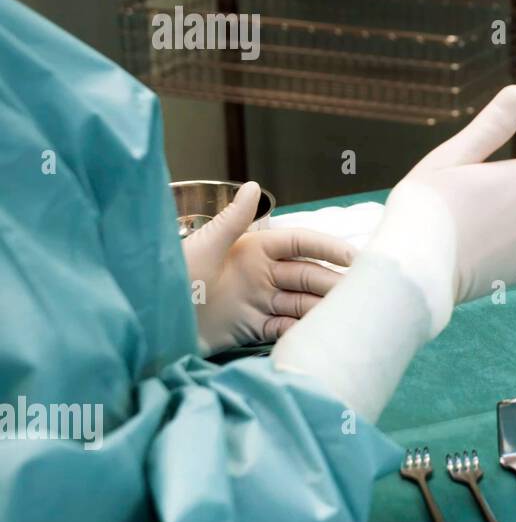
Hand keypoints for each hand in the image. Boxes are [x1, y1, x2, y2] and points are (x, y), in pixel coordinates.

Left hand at [182, 182, 355, 353]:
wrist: (148, 324)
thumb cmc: (171, 280)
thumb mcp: (202, 247)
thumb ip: (233, 220)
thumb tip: (254, 185)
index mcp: (253, 249)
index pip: (300, 244)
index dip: (328, 249)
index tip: (355, 258)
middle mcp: (261, 274)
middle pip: (307, 276)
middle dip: (332, 283)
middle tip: (360, 296)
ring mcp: (258, 302)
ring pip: (301, 303)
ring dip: (321, 309)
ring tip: (346, 319)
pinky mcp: (251, 328)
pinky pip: (284, 328)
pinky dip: (300, 332)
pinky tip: (316, 336)